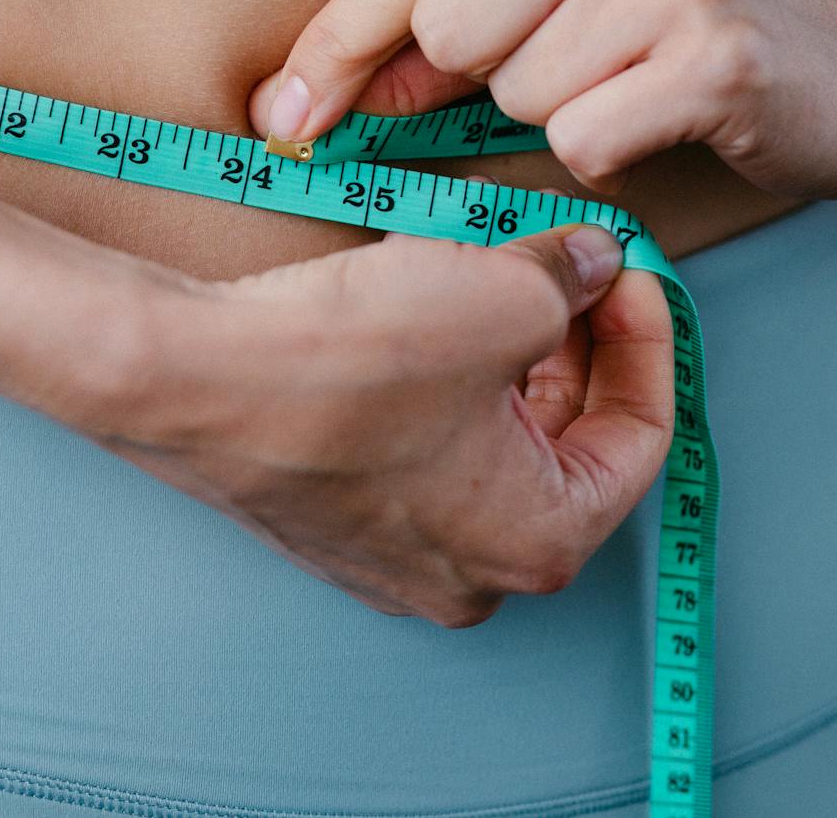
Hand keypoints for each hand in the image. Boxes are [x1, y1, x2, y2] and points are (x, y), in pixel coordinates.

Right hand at [95, 221, 674, 627]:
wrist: (190, 377)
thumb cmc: (350, 360)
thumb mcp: (502, 294)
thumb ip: (574, 279)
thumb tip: (594, 262)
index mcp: (540, 543)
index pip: (639, 438)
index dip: (645, 339)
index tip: (628, 270)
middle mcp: (470, 575)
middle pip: (563, 445)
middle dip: (574, 346)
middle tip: (570, 264)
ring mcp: (391, 558)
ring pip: (487, 445)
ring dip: (506, 359)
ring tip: (495, 272)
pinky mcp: (331, 522)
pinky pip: (418, 450)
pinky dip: (441, 384)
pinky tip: (424, 312)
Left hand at [246, 0, 836, 198]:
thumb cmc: (695, 15)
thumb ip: (454, 21)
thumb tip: (327, 91)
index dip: (336, 40)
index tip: (284, 111)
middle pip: (451, 31)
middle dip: (487, 76)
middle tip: (579, 60)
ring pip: (517, 94)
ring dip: (564, 111)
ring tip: (641, 76)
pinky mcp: (713, 55)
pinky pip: (582, 140)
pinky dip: (613, 149)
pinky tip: (672, 112)